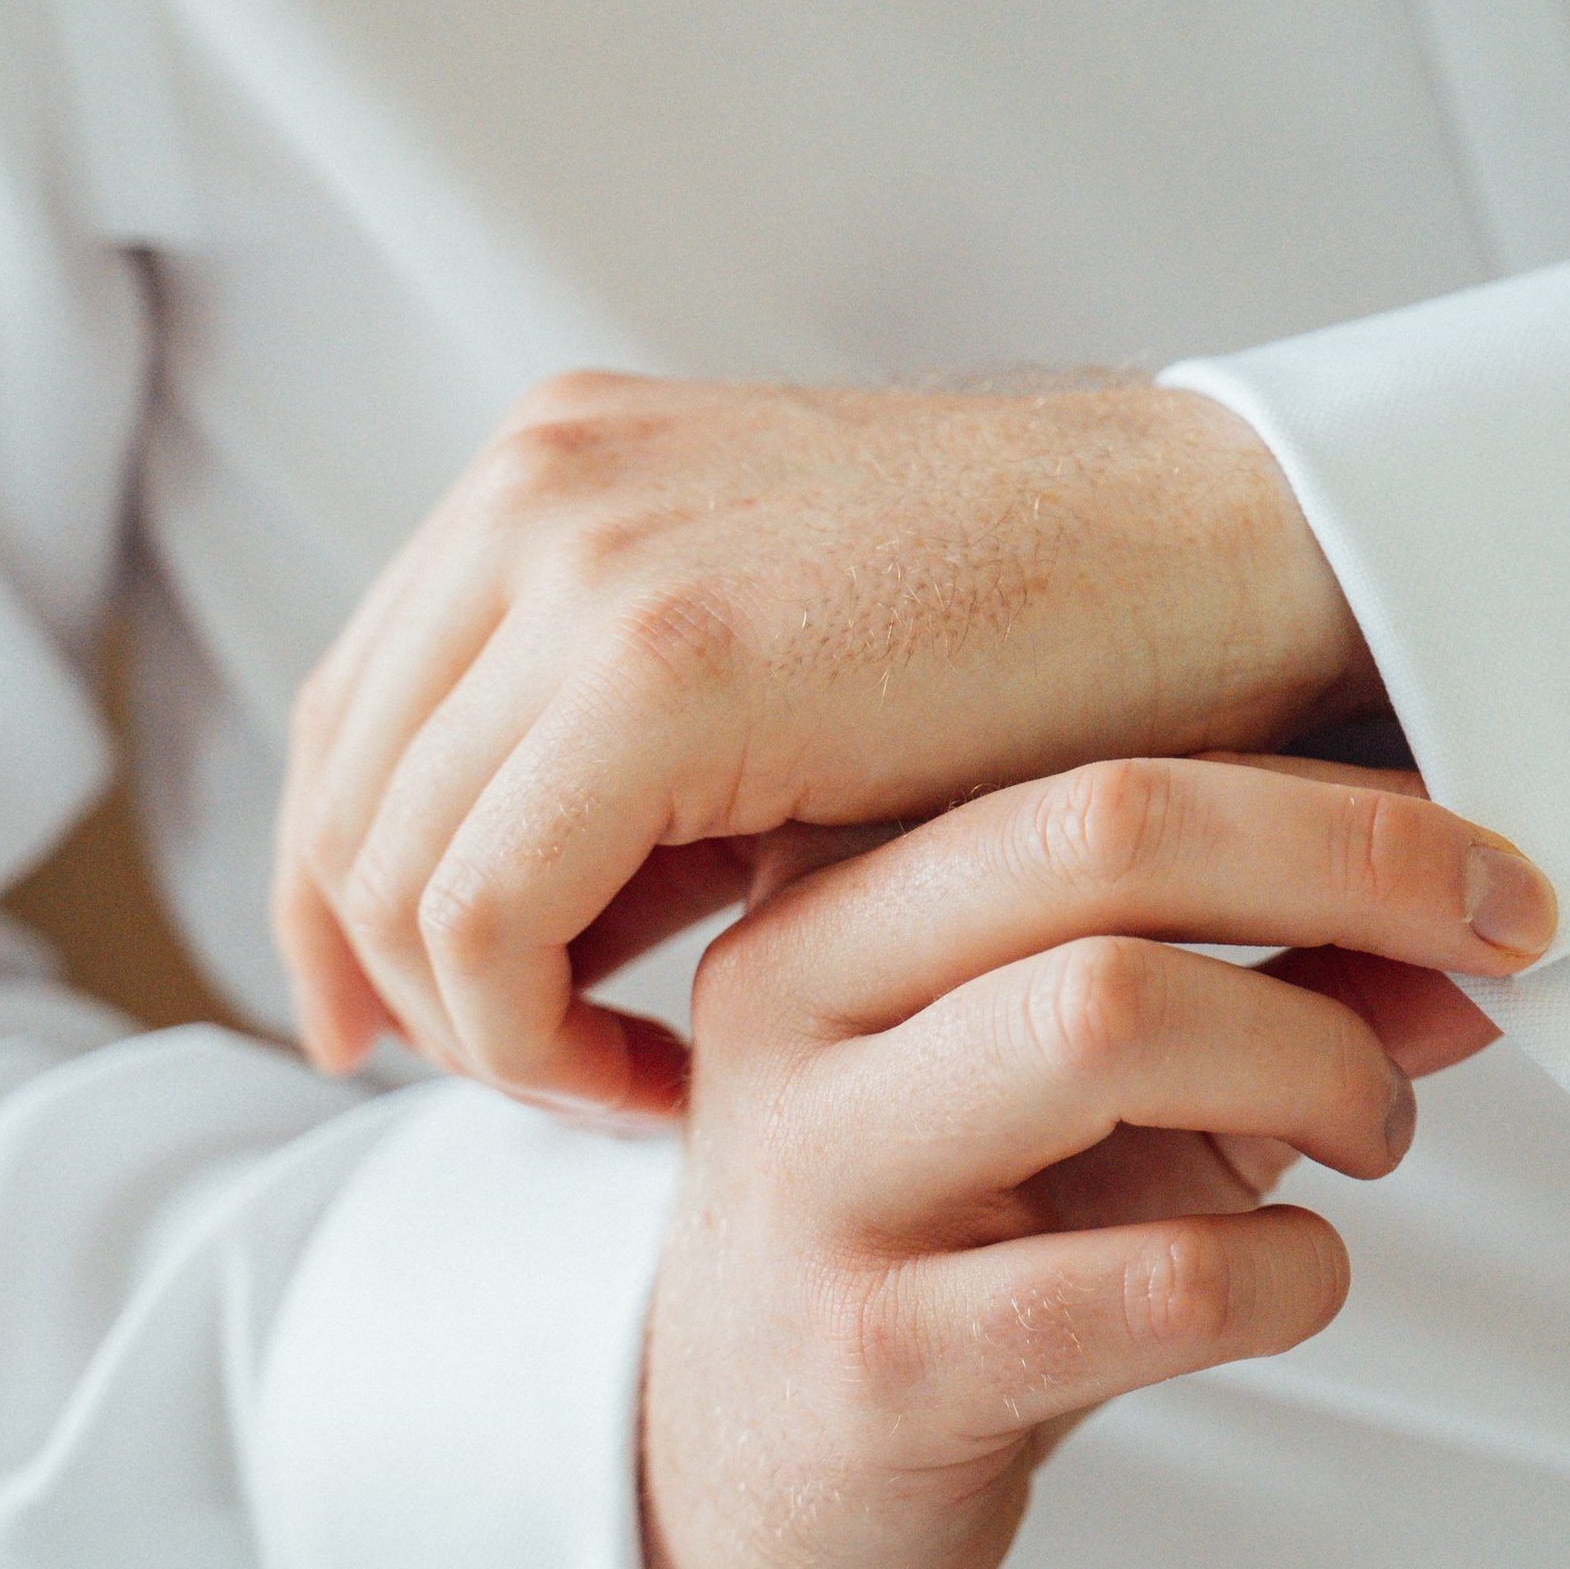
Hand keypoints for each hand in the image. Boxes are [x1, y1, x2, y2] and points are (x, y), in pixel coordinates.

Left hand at [273, 371, 1376, 1111]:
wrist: (1228, 557)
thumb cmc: (1048, 646)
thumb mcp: (780, 682)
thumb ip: (628, 772)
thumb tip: (507, 932)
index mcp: (552, 471)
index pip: (352, 717)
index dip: (341, 903)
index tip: (401, 1037)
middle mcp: (532, 489)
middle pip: (343, 798)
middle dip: (404, 987)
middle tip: (534, 1097)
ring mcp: (580, 559)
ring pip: (394, 873)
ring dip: (491, 1031)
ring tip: (635, 1093)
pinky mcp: (654, 667)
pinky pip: (486, 918)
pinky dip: (540, 1039)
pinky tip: (668, 1081)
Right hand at [637, 754, 1552, 1568]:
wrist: (729, 1486)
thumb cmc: (937, 1250)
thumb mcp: (1100, 1100)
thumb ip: (1272, 1001)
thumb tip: (1487, 940)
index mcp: (835, 897)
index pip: (1103, 774)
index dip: (1337, 801)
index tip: (1493, 857)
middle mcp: (796, 1007)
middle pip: (1106, 847)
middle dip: (1351, 873)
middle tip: (1491, 948)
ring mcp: (818, 1184)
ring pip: (1113, 1021)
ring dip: (1321, 1063)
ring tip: (1369, 1131)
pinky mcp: (876, 1366)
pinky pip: (1148, 1275)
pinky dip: (1289, 1266)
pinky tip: (1293, 1276)